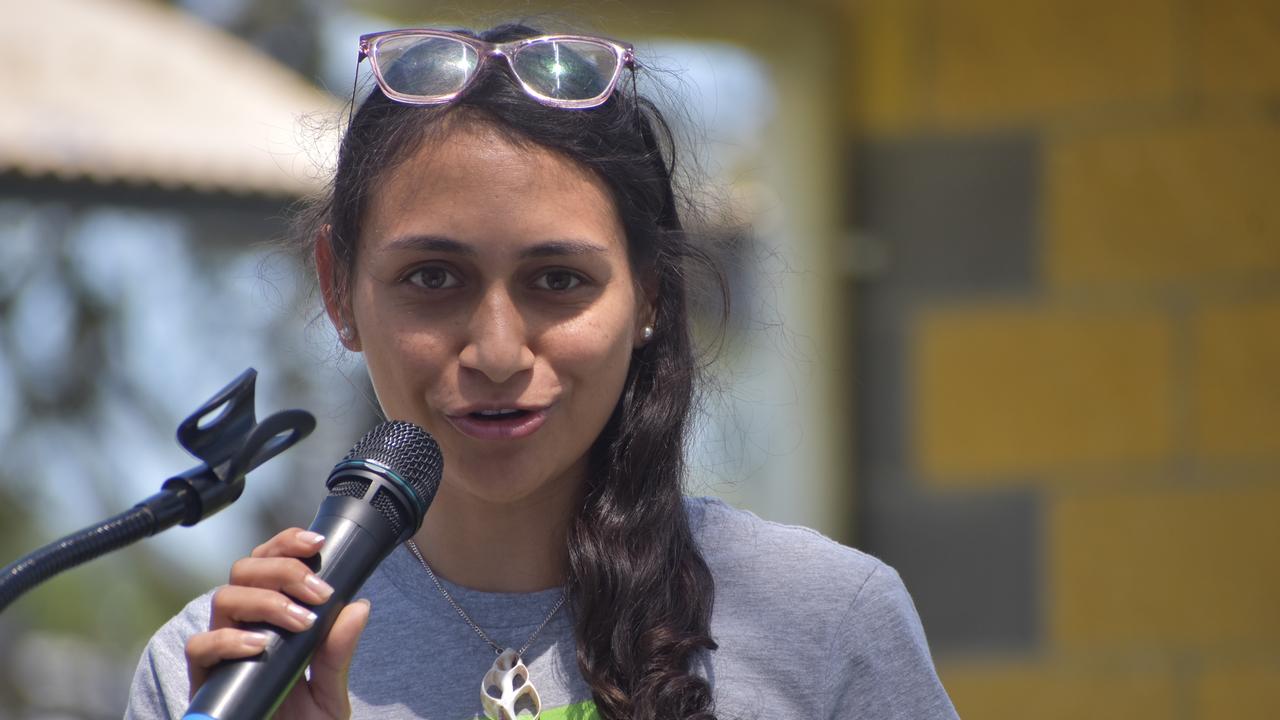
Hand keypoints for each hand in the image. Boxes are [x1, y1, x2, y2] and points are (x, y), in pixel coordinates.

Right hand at [184, 528, 370, 718]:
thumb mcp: (330, 692)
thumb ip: (338, 653)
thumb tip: (359, 606)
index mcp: (273, 619)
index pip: (270, 563)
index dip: (287, 544)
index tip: (318, 544)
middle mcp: (244, 627)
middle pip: (245, 570)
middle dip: (284, 570)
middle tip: (318, 594)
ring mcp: (222, 652)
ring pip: (225, 597)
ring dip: (266, 601)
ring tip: (300, 622)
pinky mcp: (204, 680)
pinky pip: (199, 646)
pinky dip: (227, 639)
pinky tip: (258, 646)